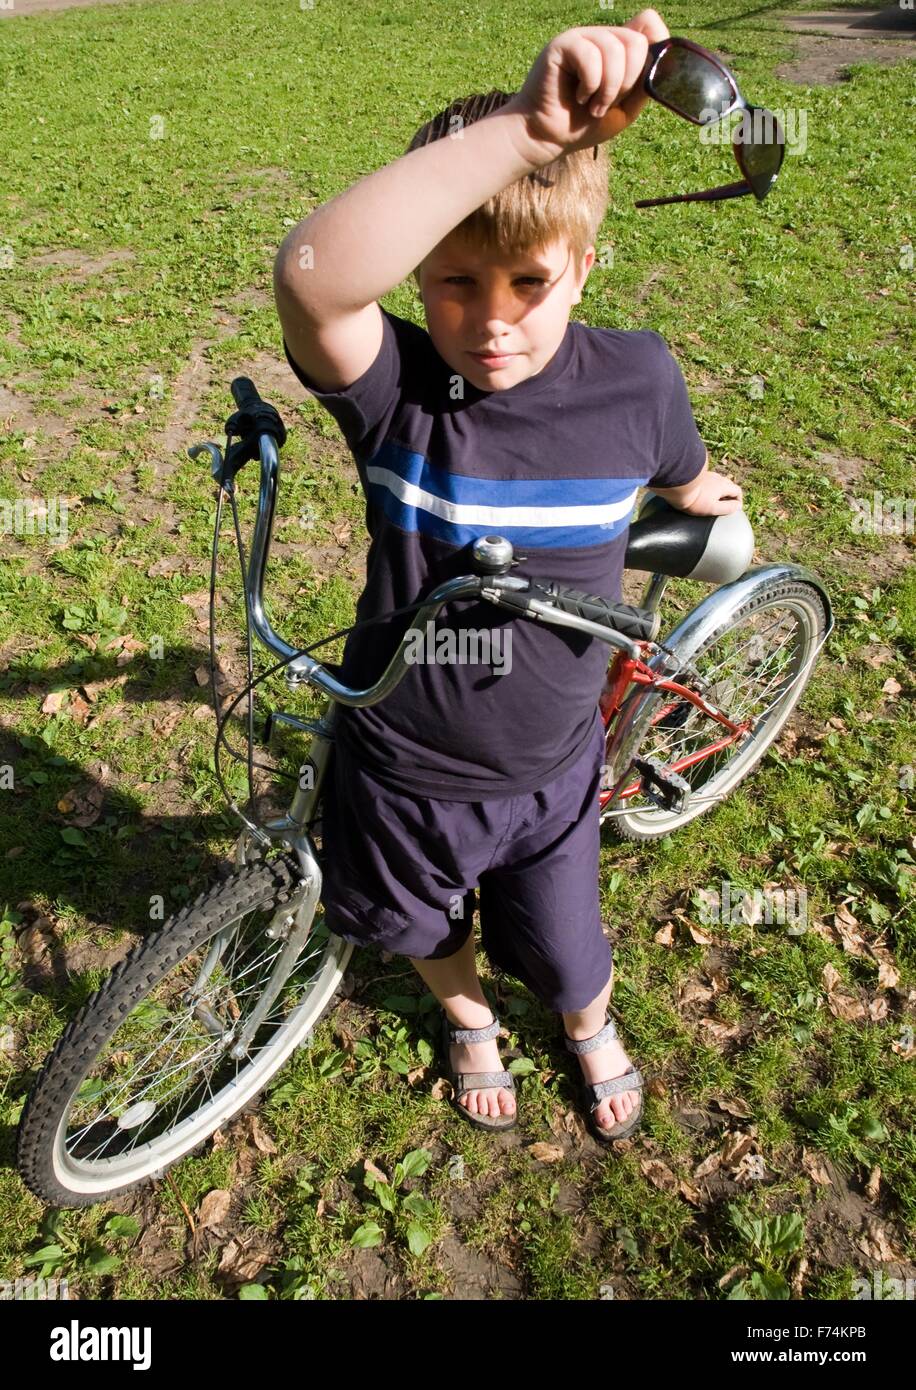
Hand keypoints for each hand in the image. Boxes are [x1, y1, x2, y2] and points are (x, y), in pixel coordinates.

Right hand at [503, 10, 669, 165]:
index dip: (655, 46)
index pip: (649, 22)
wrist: (548, 139)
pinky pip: (591, 56)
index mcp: (619, 49)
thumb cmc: (583, 125)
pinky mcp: (563, 44)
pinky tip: (579, 97)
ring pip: (616, 49)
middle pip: (637, 41)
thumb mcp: (625, 108)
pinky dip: (590, 86)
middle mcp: (602, 38)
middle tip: (606, 103)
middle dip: (627, 82)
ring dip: (608, 90)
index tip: (642, 81)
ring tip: (592, 106)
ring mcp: (583, 38)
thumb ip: (644, 83)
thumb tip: (660, 60)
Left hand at [681, 470, 743, 515]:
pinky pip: (708, 480)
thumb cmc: (695, 500)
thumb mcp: (713, 508)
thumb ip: (728, 508)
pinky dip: (710, 486)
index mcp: (723, 485)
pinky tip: (703, 492)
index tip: (735, 507)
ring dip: (719, 489)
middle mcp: (717, 478)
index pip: (737, 490)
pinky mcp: (697, 475)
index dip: (738, 500)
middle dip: (730, 494)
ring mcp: (706, 475)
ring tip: (714, 498)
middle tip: (725, 504)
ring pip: (718, 481)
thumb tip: (738, 506)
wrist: (676, 486)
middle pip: (729, 485)